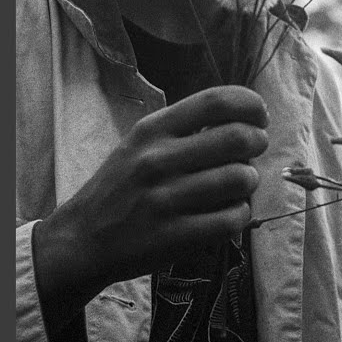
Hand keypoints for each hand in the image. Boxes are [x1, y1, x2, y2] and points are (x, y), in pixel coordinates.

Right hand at [36, 85, 268, 300]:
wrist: (82, 239)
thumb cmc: (121, 188)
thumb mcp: (140, 145)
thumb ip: (184, 129)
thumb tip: (243, 119)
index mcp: (152, 130)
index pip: (216, 101)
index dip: (251, 105)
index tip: (258, 117)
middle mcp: (158, 160)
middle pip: (238, 138)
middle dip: (258, 142)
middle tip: (253, 153)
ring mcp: (166, 199)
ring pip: (241, 179)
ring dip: (250, 182)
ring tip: (238, 186)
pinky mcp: (175, 236)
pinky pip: (233, 218)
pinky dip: (241, 214)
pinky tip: (228, 212)